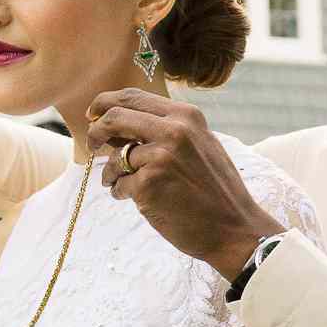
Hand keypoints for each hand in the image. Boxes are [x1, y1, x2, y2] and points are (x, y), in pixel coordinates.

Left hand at [87, 90, 283, 280]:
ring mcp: (160, 157)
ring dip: (112, 172)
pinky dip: (119, 192)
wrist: (234, 229)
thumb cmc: (216, 191)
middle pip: (114, 117)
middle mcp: (173, 130)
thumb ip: (167, 130)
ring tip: (121, 184)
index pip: (133, 97)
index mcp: (186, 116)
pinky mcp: (148, 185)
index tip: (94, 115)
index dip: (105, 103)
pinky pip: (119, 184)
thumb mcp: (201, 146)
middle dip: (96, 131)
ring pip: (115, 158)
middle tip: (91, 145)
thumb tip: (119, 123)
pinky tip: (132, 199)